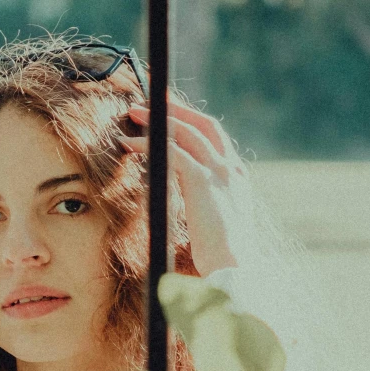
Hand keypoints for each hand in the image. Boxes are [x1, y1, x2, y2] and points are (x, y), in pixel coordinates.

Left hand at [121, 101, 249, 277]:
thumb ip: (206, 205)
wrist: (236, 271)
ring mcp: (220, 173)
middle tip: (154, 98)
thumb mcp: (217, 224)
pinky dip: (150, 144)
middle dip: (178, 108)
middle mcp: (232, 170)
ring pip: (188, 132)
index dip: (194, 122)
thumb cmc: (224, 258)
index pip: (217, 139)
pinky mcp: (203, 182)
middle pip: (205, 125)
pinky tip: (131, 144)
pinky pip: (173, 152)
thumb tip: (187, 201)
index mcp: (238, 179)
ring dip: (159, 120)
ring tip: (134, 113)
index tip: (175, 113)